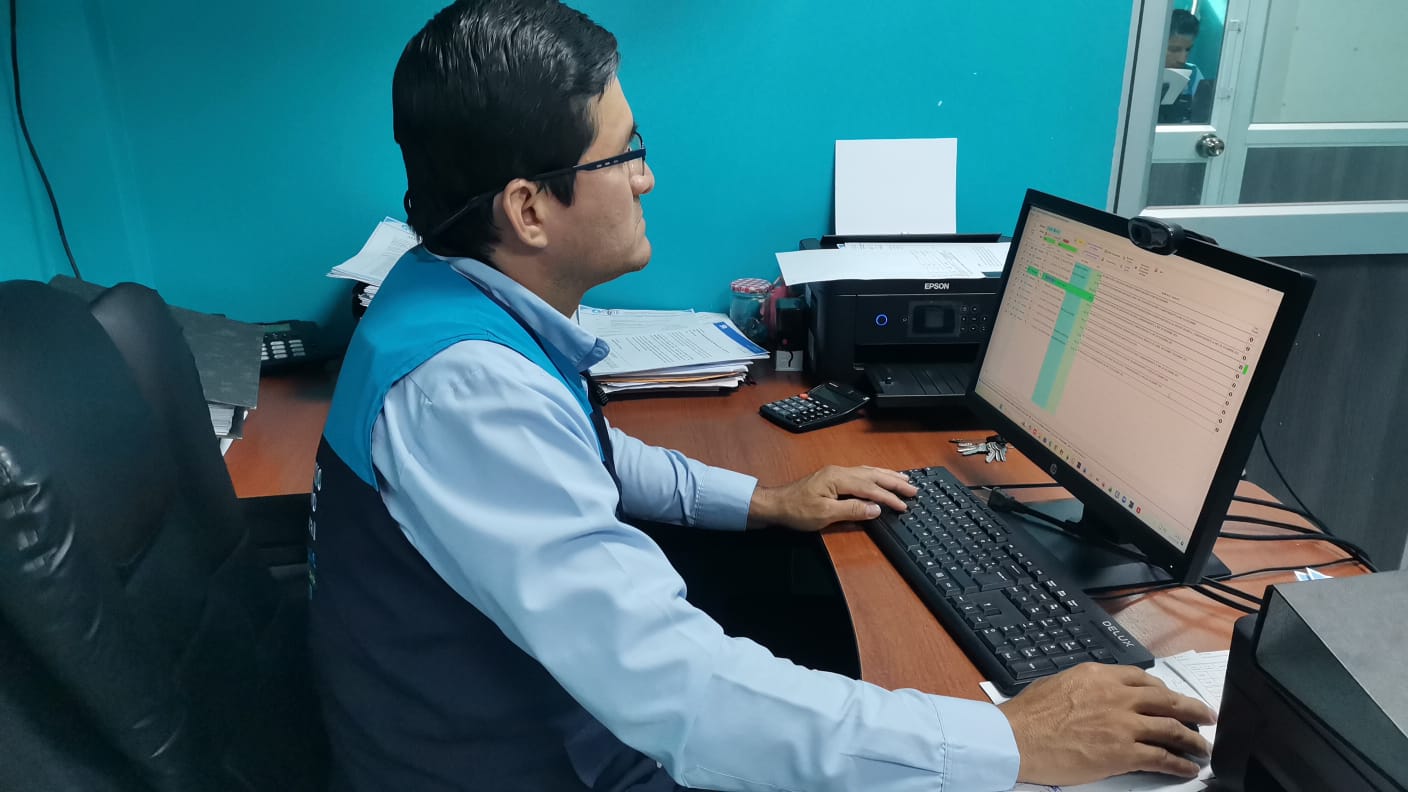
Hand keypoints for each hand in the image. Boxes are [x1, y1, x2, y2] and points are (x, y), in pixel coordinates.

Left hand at [748, 465, 916, 531]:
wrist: (775, 504)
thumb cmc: (796, 511)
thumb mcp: (825, 514)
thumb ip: (852, 510)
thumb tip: (875, 509)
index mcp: (838, 478)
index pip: (870, 487)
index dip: (889, 497)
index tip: (905, 505)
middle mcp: (839, 471)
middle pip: (873, 475)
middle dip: (894, 482)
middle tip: (914, 488)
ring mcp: (835, 473)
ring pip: (868, 471)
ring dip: (887, 475)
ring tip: (904, 479)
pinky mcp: (832, 478)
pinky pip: (860, 473)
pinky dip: (875, 475)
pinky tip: (879, 477)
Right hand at [997, 663, 1216, 785]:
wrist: (1017, 738)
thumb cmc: (1029, 715)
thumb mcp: (1060, 683)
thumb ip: (1087, 687)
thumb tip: (1096, 695)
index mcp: (1100, 675)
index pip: (1144, 679)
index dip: (1164, 690)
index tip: (1173, 697)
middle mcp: (1117, 696)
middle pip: (1167, 700)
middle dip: (1192, 708)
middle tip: (1207, 715)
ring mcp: (1123, 724)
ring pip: (1171, 728)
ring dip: (1193, 739)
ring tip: (1204, 746)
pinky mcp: (1123, 752)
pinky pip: (1161, 757)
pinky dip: (1180, 763)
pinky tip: (1188, 767)